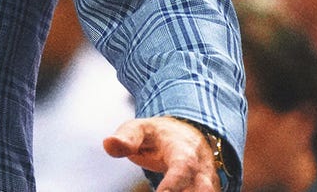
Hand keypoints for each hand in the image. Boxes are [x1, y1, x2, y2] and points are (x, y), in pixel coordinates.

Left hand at [104, 116, 221, 191]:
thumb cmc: (156, 135)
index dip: (174, 183)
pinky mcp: (207, 190)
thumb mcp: (138, 129)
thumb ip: (126, 138)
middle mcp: (201, 166)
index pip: (183, 166)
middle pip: (205, 187)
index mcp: (183, 149)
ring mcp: (207, 180)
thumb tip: (108, 144)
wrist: (183, 134)